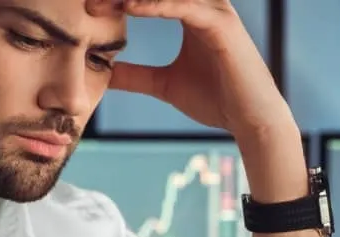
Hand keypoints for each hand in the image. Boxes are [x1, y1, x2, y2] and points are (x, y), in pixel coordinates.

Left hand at [91, 0, 295, 137]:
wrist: (251, 121)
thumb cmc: (217, 101)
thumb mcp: (165, 86)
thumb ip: (137, 76)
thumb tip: (106, 76)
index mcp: (191, 12)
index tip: (89, 9)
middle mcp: (204, 6)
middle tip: (90, 3)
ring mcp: (214, 12)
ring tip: (103, 2)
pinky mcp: (221, 24)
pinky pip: (183, 6)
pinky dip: (155, 5)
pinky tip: (129, 8)